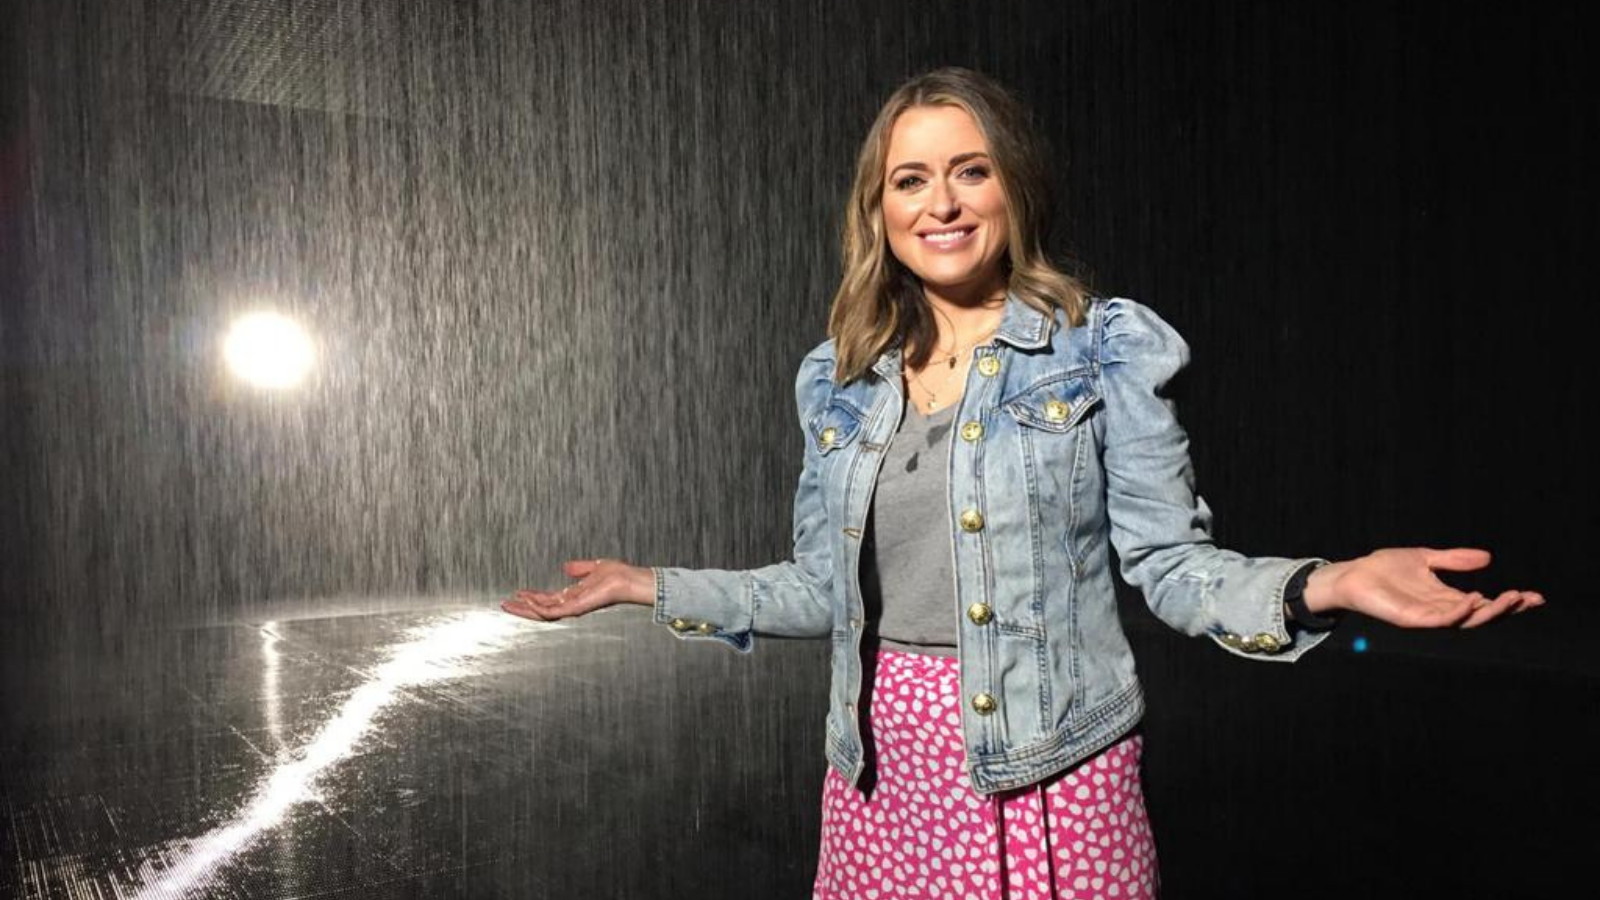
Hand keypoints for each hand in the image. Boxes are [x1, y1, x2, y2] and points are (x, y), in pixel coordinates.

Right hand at [500, 558, 655, 621]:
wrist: (628, 579)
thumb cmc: (617, 575)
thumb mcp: (593, 568)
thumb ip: (579, 568)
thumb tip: (566, 566)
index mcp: (574, 596)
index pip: (547, 600)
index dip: (531, 598)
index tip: (517, 593)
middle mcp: (572, 604)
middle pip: (541, 610)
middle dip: (522, 608)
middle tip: (505, 605)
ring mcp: (573, 608)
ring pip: (543, 613)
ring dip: (525, 608)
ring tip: (510, 603)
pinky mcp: (576, 608)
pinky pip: (552, 611)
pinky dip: (538, 606)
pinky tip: (527, 599)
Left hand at [1303, 547, 1544, 628]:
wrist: (1352, 574)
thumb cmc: (1385, 568)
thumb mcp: (1426, 559)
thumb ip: (1454, 560)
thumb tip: (1488, 558)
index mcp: (1446, 598)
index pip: (1484, 603)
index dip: (1509, 602)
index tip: (1534, 596)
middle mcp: (1440, 610)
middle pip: (1480, 615)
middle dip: (1506, 609)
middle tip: (1527, 598)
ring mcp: (1426, 617)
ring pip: (1464, 620)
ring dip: (1488, 611)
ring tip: (1508, 598)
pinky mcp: (1410, 619)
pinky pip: (1438, 620)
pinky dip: (1457, 612)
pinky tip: (1472, 600)